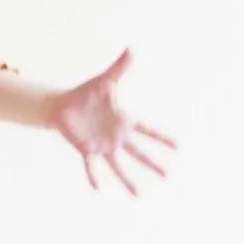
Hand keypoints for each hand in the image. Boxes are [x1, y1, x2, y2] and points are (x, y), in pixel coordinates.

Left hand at [48, 49, 175, 194]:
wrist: (64, 105)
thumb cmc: (87, 93)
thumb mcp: (104, 80)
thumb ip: (119, 68)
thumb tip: (131, 49)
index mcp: (124, 120)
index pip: (147, 130)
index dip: (162, 137)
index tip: (180, 147)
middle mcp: (116, 136)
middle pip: (138, 152)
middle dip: (152, 163)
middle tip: (168, 175)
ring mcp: (102, 145)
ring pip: (118, 164)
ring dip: (127, 179)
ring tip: (138, 194)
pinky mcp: (86, 149)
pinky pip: (91, 165)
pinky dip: (94, 176)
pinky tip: (98, 188)